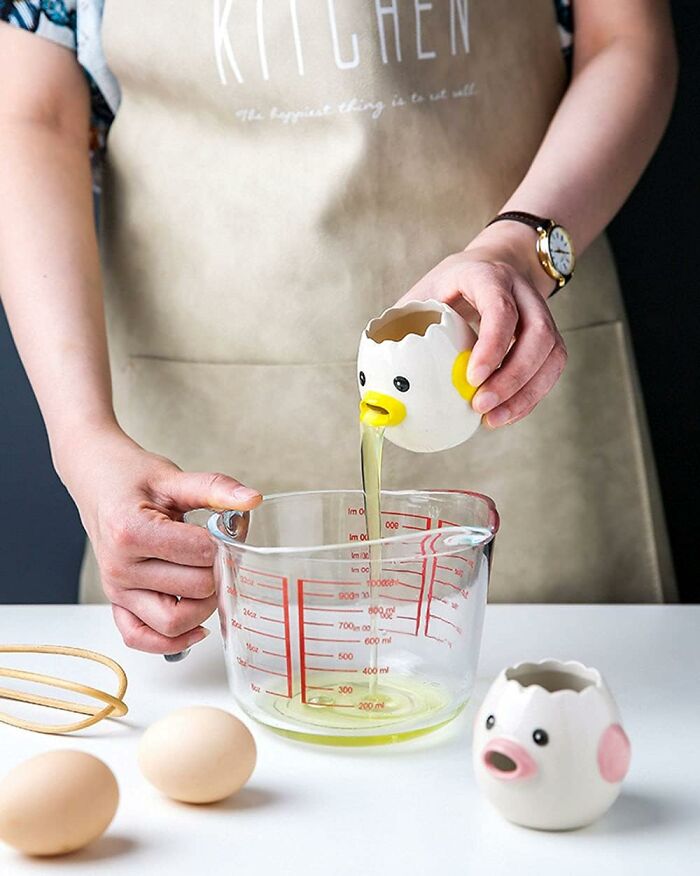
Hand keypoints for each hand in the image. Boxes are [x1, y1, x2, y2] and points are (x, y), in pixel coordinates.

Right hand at [59, 427, 261, 652]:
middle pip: (194, 589)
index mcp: (131, 531)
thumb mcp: (174, 477)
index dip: (220, 544)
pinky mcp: (118, 603)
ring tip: (208, 582)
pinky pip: (141, 638)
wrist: (97, 482)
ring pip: (172, 623)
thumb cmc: (131, 479)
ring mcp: (117, 590)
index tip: (220, 531)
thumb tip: (252, 499)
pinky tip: (195, 627)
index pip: (199, 553)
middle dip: (217, 573)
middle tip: (220, 554)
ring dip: (202, 609)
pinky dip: (171, 642)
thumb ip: (215, 489)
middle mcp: (120, 567)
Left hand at [397, 222, 566, 426]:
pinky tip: (505, 415)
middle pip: (537, 334)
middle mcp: (523, 292)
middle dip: (512, 376)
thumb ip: (402, 326)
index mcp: (488, 275)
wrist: (493, 265)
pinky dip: (530, 396)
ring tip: (492, 419)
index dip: (492, 344)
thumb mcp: (423, 293)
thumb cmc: (451, 285)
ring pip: (552, 354)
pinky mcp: (549, 336)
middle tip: (480, 405)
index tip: (471, 377)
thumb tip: (374, 376)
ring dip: (525, 393)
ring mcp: (542, 312)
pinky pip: (551, 369)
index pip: (500, 307)